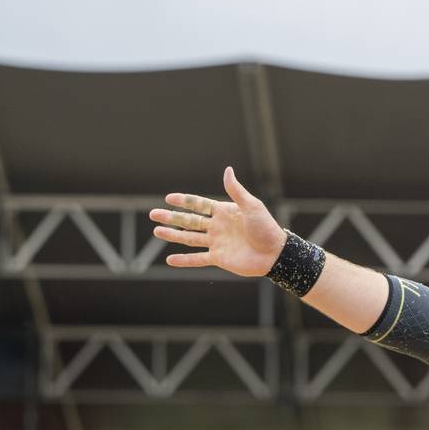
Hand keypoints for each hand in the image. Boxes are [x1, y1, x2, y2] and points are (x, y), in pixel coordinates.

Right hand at [149, 167, 286, 275]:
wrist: (275, 253)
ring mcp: (216, 243)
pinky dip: (184, 260)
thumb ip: (236, 191)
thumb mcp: (251, 206)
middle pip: (189, 221)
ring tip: (156, 231)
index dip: (184, 201)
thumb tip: (227, 170)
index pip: (199, 204)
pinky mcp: (219, 258)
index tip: (168, 198)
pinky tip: (169, 260)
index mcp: (224, 212)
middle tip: (153, 214)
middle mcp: (217, 227)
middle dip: (171, 217)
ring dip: (173, 235)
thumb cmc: (266, 227)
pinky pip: (198, 259)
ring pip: (189, 238)